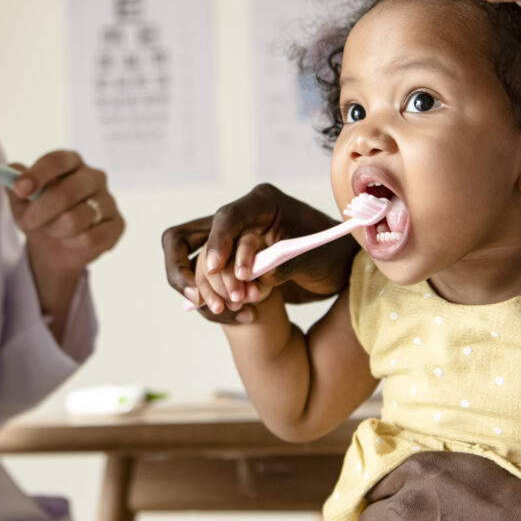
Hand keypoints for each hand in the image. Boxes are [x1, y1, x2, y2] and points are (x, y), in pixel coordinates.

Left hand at [10, 150, 123, 276]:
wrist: (56, 247)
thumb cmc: (41, 215)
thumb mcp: (21, 201)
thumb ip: (14, 184)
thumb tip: (10, 173)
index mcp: (72, 162)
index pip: (57, 160)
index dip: (37, 174)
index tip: (20, 189)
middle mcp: (94, 176)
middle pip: (65, 192)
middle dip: (39, 213)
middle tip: (26, 223)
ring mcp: (109, 200)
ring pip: (74, 220)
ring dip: (54, 230)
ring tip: (51, 231)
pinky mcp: (117, 225)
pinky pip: (89, 238)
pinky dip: (71, 243)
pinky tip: (70, 241)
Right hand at [161, 183, 357, 322]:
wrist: (337, 269)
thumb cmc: (331, 253)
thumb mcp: (315, 257)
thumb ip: (286, 264)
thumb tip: (259, 277)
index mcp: (261, 204)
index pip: (226, 218)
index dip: (216, 243)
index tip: (213, 269)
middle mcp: (239, 220)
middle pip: (184, 238)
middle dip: (184, 270)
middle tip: (200, 299)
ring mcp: (229, 244)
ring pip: (192, 266)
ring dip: (207, 291)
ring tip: (236, 309)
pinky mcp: (227, 265)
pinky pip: (206, 285)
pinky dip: (217, 302)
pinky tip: (243, 316)